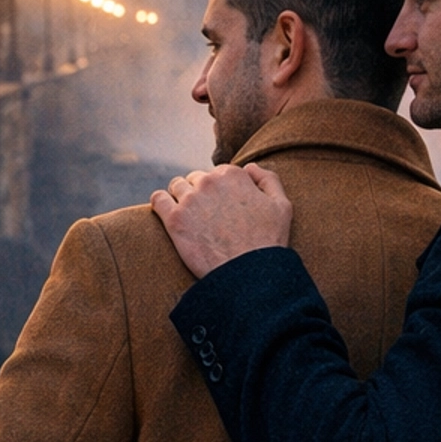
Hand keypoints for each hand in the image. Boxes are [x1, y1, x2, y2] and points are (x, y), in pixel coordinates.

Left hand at [151, 162, 292, 276]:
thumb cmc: (268, 242)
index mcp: (233, 174)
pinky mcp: (175, 219)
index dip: (221, 190)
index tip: (223, 207)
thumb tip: (250, 166)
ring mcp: (190, 199)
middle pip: (196, 179)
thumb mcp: (282, 205)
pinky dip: (160, 203)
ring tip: (189, 217)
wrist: (249, 274)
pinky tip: (168, 214)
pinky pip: (158, 199)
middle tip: (208, 216)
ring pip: (176, 186)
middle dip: (201, 193)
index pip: (218, 173)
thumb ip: (268, 178)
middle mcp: (209, 181)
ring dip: (180, 197)